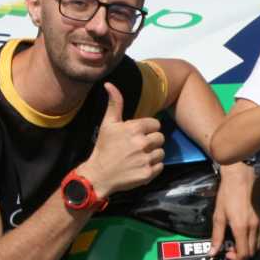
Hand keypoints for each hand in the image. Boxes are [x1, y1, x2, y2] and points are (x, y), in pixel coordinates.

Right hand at [79, 83, 164, 197]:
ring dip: (153, 154)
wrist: (98, 175)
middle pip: (160, 138)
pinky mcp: (148, 174)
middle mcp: (142, 143)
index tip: (137, 135)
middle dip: (151, 141)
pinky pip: (160, 166)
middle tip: (138, 147)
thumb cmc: (104, 148)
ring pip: (162, 152)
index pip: (155, 124)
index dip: (147, 129)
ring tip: (139, 157)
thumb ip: (114, 104)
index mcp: (134, 129)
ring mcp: (145, 159)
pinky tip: (141, 166)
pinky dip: (153, 167)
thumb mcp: (108, 124)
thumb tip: (109, 84)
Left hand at [211, 162, 259, 259]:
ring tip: (234, 247)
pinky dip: (252, 243)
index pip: (243, 254)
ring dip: (247, 251)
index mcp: (241, 228)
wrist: (241, 177)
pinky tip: (243, 238)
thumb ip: (216, 236)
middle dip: (240, 259)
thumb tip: (212, 253)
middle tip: (228, 256)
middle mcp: (253, 228)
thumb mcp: (218, 215)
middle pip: (251, 252)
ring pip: (257, 245)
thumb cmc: (227, 194)